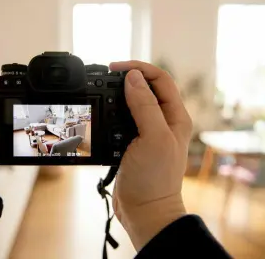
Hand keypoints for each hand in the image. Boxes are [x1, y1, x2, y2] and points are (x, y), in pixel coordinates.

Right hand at [109, 61, 192, 250]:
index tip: (115, 68)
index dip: (139, 69)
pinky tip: (104, 111)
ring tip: (102, 90)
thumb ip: (145, 106)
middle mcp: (164, 120)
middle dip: (128, 78)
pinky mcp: (135, 140)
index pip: (161, 79)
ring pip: (134, 101)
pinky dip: (113, 110)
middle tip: (106, 77)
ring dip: (119, 93)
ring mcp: (149, 130)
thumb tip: (134, 78)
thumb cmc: (154, 179)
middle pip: (147, 87)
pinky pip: (124, 118)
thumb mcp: (153, 138)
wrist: (144, 210)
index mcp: (175, 116)